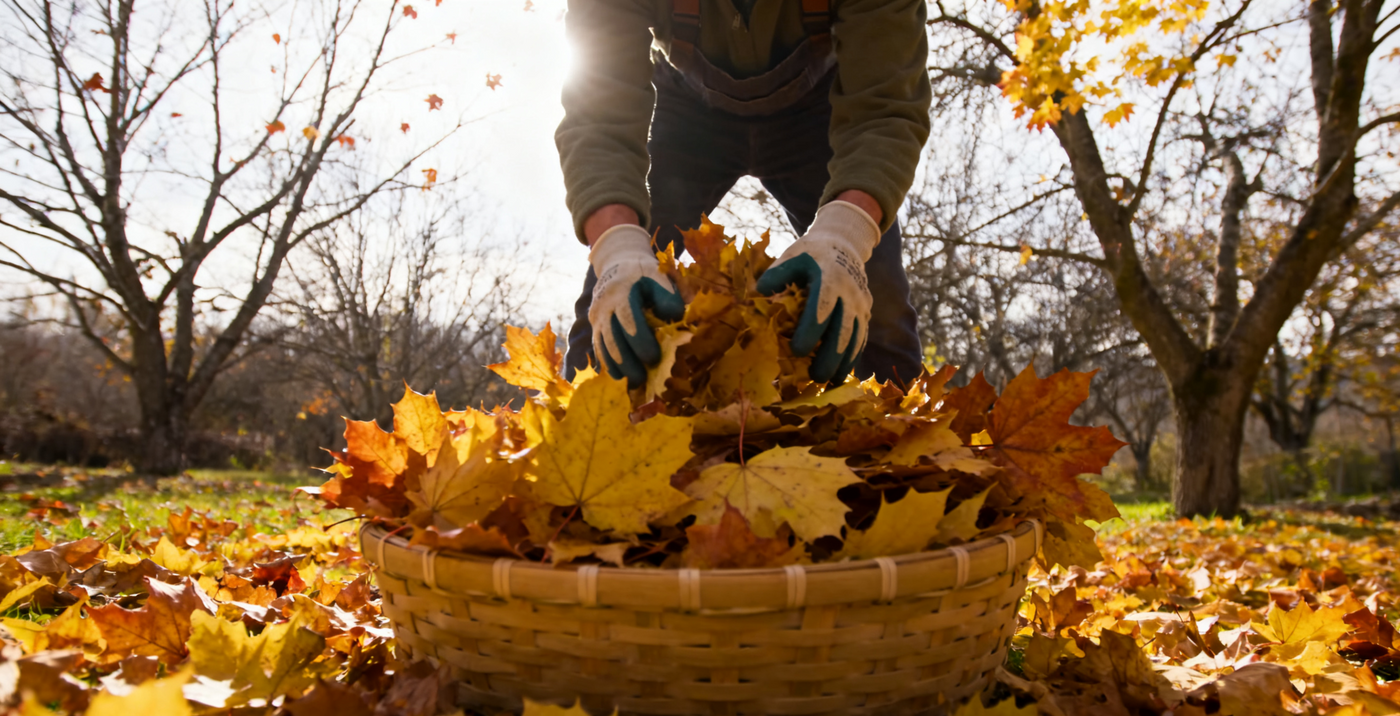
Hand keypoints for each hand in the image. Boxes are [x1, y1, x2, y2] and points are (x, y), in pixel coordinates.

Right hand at [588, 224, 684, 386]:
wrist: (617, 262)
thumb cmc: (643, 272)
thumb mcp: (659, 275)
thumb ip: (668, 296)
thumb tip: (677, 319)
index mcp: (621, 292)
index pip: (629, 321)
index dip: (641, 342)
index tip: (654, 357)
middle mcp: (604, 305)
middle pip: (613, 339)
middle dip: (628, 361)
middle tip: (643, 378)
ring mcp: (596, 316)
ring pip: (603, 346)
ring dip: (617, 366)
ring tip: (633, 381)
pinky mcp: (594, 324)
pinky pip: (598, 347)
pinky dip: (609, 363)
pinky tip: (620, 375)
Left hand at [755, 200, 878, 382]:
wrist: (845, 244)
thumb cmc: (811, 254)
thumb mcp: (792, 256)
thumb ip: (777, 274)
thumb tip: (759, 292)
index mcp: (830, 278)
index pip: (822, 308)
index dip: (811, 331)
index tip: (796, 350)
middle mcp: (850, 294)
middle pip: (843, 330)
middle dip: (830, 357)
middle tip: (814, 378)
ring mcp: (861, 305)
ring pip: (855, 339)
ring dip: (844, 363)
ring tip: (828, 383)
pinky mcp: (866, 313)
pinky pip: (861, 339)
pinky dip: (852, 358)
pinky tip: (840, 376)